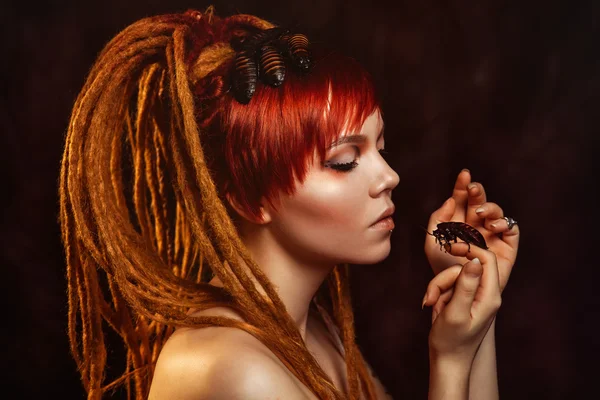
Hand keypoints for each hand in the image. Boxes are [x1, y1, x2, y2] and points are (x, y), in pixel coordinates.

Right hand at [423, 244, 500, 365]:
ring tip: (433, 306)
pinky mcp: (463, 299)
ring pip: (453, 276)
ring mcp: (474, 296)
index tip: (450, 248)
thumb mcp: (456, 312)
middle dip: (444, 279)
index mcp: (489, 296)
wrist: (447, 361)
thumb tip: (474, 259)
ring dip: (438, 288)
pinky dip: (438, 293)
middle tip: (433, 297)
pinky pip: (448, 285)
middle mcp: (485, 294)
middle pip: (464, 268)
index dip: (470, 249)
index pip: (487, 260)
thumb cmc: (451, 341)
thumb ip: (466, 285)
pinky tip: (436, 308)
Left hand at [424, 169, 519, 291]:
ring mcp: (492, 236)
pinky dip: (505, 223)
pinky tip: (493, 226)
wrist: (457, 293)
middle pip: (480, 202)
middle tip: (472, 189)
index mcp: (459, 222)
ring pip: (496, 213)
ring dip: (490, 208)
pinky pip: (511, 230)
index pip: (463, 199)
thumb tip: (450, 200)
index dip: (463, 186)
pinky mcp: (507, 247)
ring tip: (479, 215)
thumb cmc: (443, 270)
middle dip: (478, 192)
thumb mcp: (433, 244)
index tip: (464, 175)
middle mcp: (477, 226)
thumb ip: (438, 221)